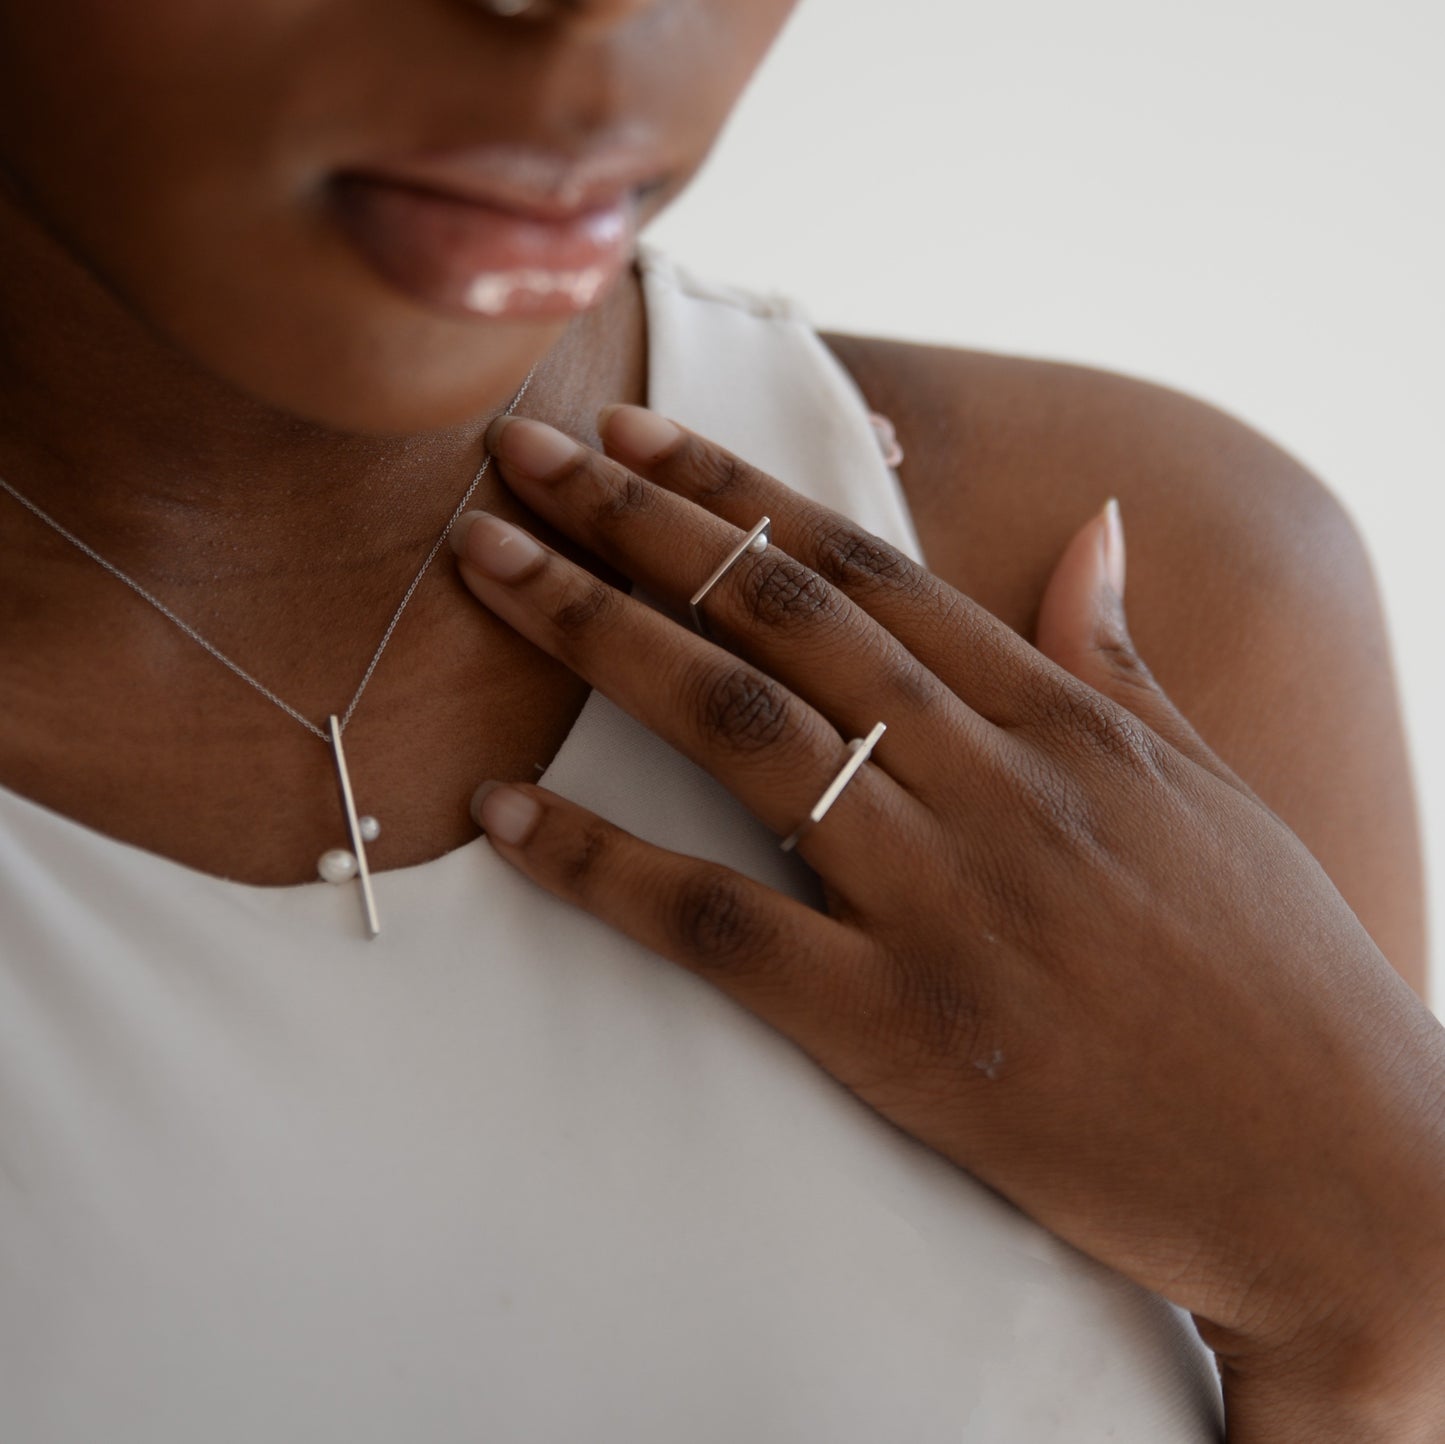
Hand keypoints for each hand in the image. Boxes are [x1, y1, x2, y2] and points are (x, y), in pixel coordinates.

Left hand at [453, 406, 1444, 1440]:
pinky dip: (600, 864)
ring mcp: (945, 903)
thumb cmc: (1280, 974)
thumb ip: (1118, 655)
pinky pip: (721, 926)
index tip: (636, 435)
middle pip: (776, 617)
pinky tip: (502, 811)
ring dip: (596, 633)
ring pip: (737, 731)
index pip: (865, 567)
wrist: (1344, 1169)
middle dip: (631, 523)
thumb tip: (1092, 528)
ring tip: (489, 567)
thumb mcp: (1207, 787)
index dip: (735, 490)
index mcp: (1062, 718)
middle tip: (519, 454)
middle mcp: (995, 782)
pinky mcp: (903, 1032)